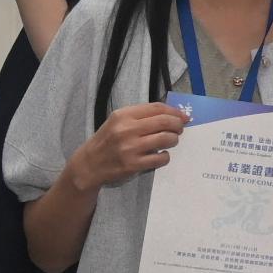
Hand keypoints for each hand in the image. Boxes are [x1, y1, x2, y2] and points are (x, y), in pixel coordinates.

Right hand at [67, 100, 190, 192]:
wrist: (90, 164)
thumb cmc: (107, 140)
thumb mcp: (118, 121)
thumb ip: (140, 116)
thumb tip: (171, 114)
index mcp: (123, 115)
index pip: (156, 108)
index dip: (174, 111)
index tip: (183, 116)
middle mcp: (127, 129)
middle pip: (164, 122)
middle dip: (178, 125)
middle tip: (180, 128)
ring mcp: (130, 148)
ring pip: (165, 139)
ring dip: (174, 139)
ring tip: (171, 141)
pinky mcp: (134, 165)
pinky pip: (160, 158)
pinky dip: (166, 156)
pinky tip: (161, 154)